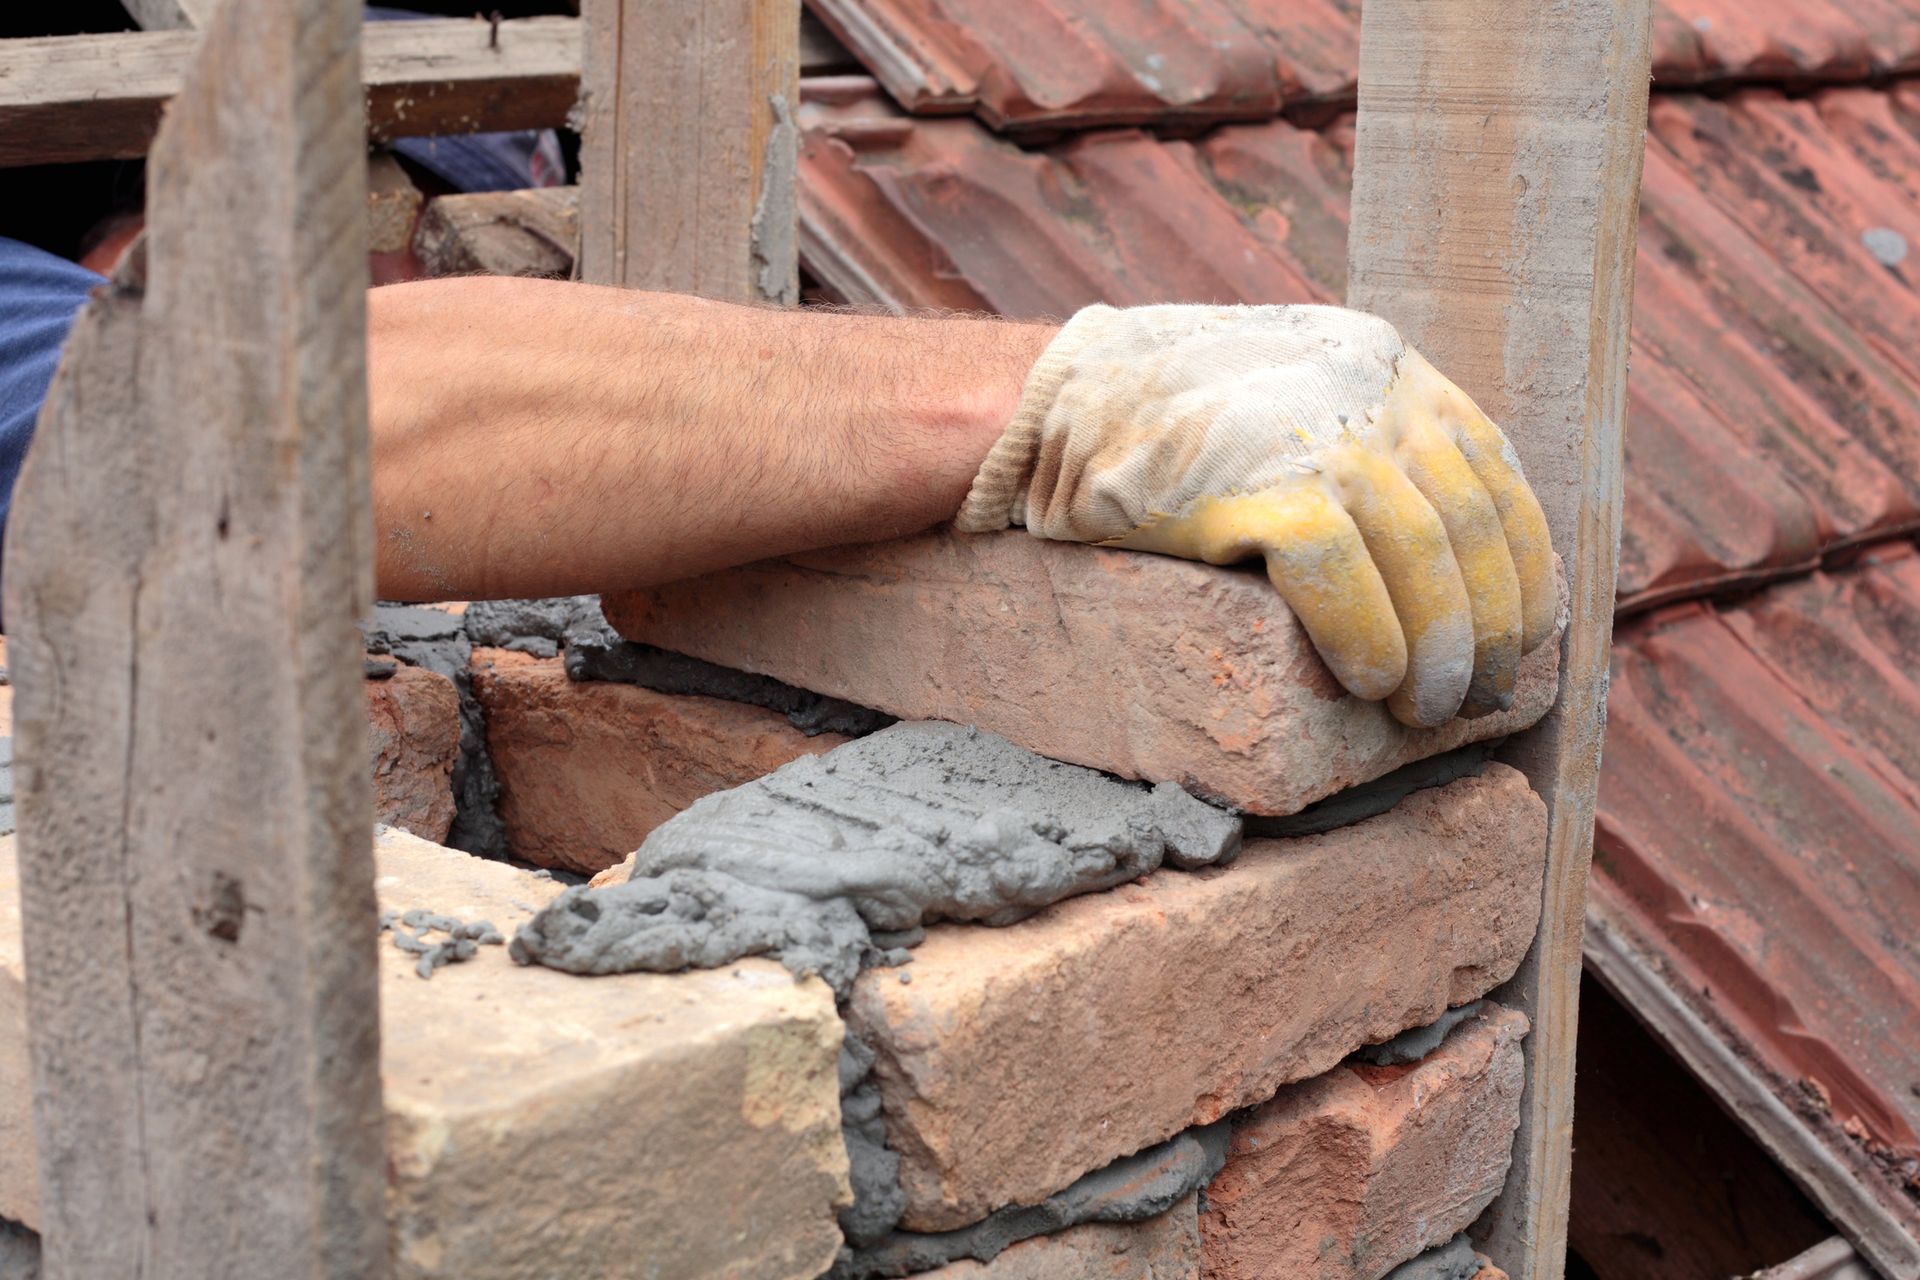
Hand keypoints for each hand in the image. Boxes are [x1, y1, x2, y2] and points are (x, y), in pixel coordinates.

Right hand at [955, 304, 1555, 727]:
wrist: (1037, 407)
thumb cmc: (1154, 432)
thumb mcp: (1282, 404)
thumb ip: (1357, 448)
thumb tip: (1431, 562)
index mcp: (1381, 363)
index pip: (1493, 470)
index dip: (1522, 566)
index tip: (1522, 638)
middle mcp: (1362, 384)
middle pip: (1468, 520)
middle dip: (1485, 625)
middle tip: (1467, 696)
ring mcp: (1308, 429)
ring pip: (1420, 553)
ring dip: (1433, 650)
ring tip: (1420, 710)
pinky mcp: (1250, 482)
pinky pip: (1341, 574)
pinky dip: (1368, 638)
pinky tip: (1366, 683)